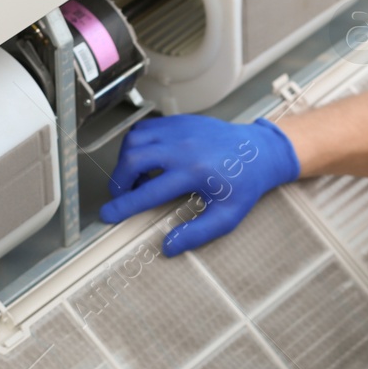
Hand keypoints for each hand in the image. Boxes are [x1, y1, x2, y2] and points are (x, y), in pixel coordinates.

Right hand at [99, 115, 299, 255]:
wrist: (259, 151)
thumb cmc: (244, 184)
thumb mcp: (227, 217)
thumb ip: (197, 233)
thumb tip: (168, 247)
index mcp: (194, 172)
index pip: (148, 191)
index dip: (124, 206)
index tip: (108, 214)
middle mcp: (183, 147)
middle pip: (133, 159)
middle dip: (119, 181)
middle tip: (122, 196)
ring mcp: (179, 129)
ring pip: (134, 140)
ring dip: (126, 161)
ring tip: (137, 178)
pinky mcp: (178, 121)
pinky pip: (144, 129)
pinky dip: (136, 145)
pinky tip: (147, 160)